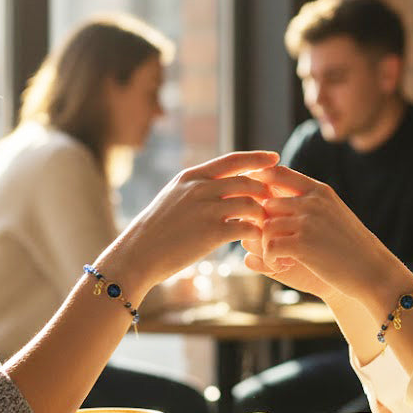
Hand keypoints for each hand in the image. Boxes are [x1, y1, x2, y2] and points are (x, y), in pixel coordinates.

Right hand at [107, 150, 278, 291]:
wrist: (138, 254)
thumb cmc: (156, 230)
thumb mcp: (173, 197)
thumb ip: (196, 187)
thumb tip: (220, 182)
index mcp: (192, 176)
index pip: (232, 160)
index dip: (257, 158)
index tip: (275, 158)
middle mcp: (200, 188)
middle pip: (248, 181)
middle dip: (266, 191)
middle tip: (275, 202)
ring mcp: (206, 209)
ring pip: (251, 203)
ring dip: (263, 214)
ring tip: (266, 224)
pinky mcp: (211, 233)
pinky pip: (247, 227)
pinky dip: (257, 233)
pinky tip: (256, 240)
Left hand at [253, 165, 398, 299]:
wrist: (373, 270)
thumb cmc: (350, 245)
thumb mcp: (333, 213)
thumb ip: (308, 201)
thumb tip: (271, 196)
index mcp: (319, 190)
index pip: (277, 172)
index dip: (258, 182)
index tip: (256, 202)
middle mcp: (312, 202)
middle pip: (266, 203)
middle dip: (262, 224)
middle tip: (272, 243)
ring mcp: (308, 222)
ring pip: (265, 226)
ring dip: (265, 245)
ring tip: (278, 258)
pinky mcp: (303, 245)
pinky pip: (270, 246)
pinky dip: (270, 259)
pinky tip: (282, 266)